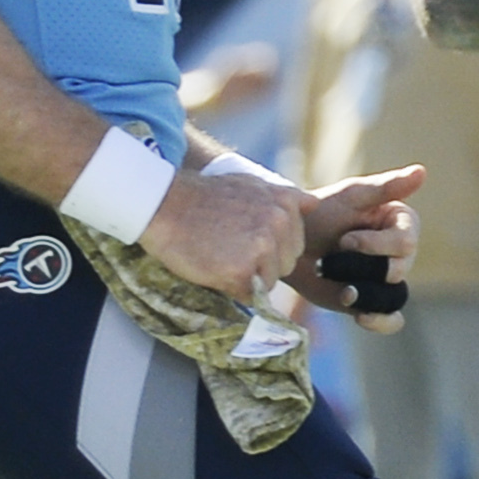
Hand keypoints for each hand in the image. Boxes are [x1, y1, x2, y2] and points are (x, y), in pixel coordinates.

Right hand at [141, 151, 312, 298]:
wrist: (164, 204)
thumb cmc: (204, 197)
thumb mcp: (251, 184)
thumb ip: (284, 197)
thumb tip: (314, 204)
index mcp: (286, 205)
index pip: (294, 243)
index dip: (269, 247)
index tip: (244, 238)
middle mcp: (281, 224)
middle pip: (285, 264)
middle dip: (262, 263)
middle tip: (229, 248)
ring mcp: (263, 247)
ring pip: (270, 281)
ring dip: (248, 276)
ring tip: (220, 256)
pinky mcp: (242, 270)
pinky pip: (249, 294)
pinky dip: (233, 288)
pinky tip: (214, 268)